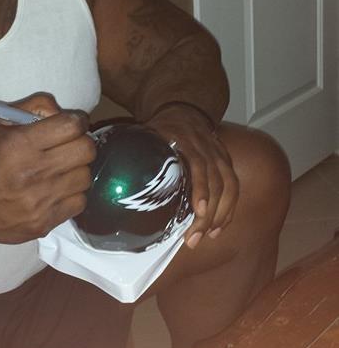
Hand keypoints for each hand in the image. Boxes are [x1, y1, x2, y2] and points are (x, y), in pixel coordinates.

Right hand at [0, 92, 95, 243]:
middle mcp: (32, 173)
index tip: (72, 124)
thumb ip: (31, 106)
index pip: (71, 125)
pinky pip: (79, 202)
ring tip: (60, 169)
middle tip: (69, 145)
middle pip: (86, 150)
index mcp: (19, 145)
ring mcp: (40, 201)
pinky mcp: (44, 222)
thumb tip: (61, 111)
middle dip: (80, 143)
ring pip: (85, 176)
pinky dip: (72, 194)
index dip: (76, 121)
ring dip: (76, 169)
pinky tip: (57, 189)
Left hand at [145, 104, 238, 248]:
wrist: (185, 109)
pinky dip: (229, 209)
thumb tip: (112, 176)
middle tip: (194, 238)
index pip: (199, 165)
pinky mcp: (227, 163)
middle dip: (208, 214)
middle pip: (216, 183)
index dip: (201, 189)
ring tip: (208, 236)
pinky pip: (234, 187)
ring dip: (221, 215)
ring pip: (229, 187)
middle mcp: (208, 149)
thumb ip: (137, 153)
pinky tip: (219, 227)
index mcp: (187, 141)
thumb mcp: (148, 133)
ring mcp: (220, 155)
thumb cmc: (163, 127)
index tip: (199, 211)